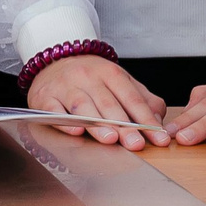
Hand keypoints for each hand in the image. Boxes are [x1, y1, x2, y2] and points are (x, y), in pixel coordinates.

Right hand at [24, 53, 166, 148]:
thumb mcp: (121, 82)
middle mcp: (86, 77)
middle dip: (124, 126)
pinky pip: (54, 110)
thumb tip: (158, 123)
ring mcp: (64, 86)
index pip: (131, 98)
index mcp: (110, 72)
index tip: (159, 139)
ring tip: (111, 139)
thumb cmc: (92, 78)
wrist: (54, 61)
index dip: (146, 119)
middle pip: (108, 104)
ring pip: (83, 106)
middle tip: (136, 144)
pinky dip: (65, 122)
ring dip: (97, 124)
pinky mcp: (45, 97)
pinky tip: (76, 131)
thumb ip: (143, 100)